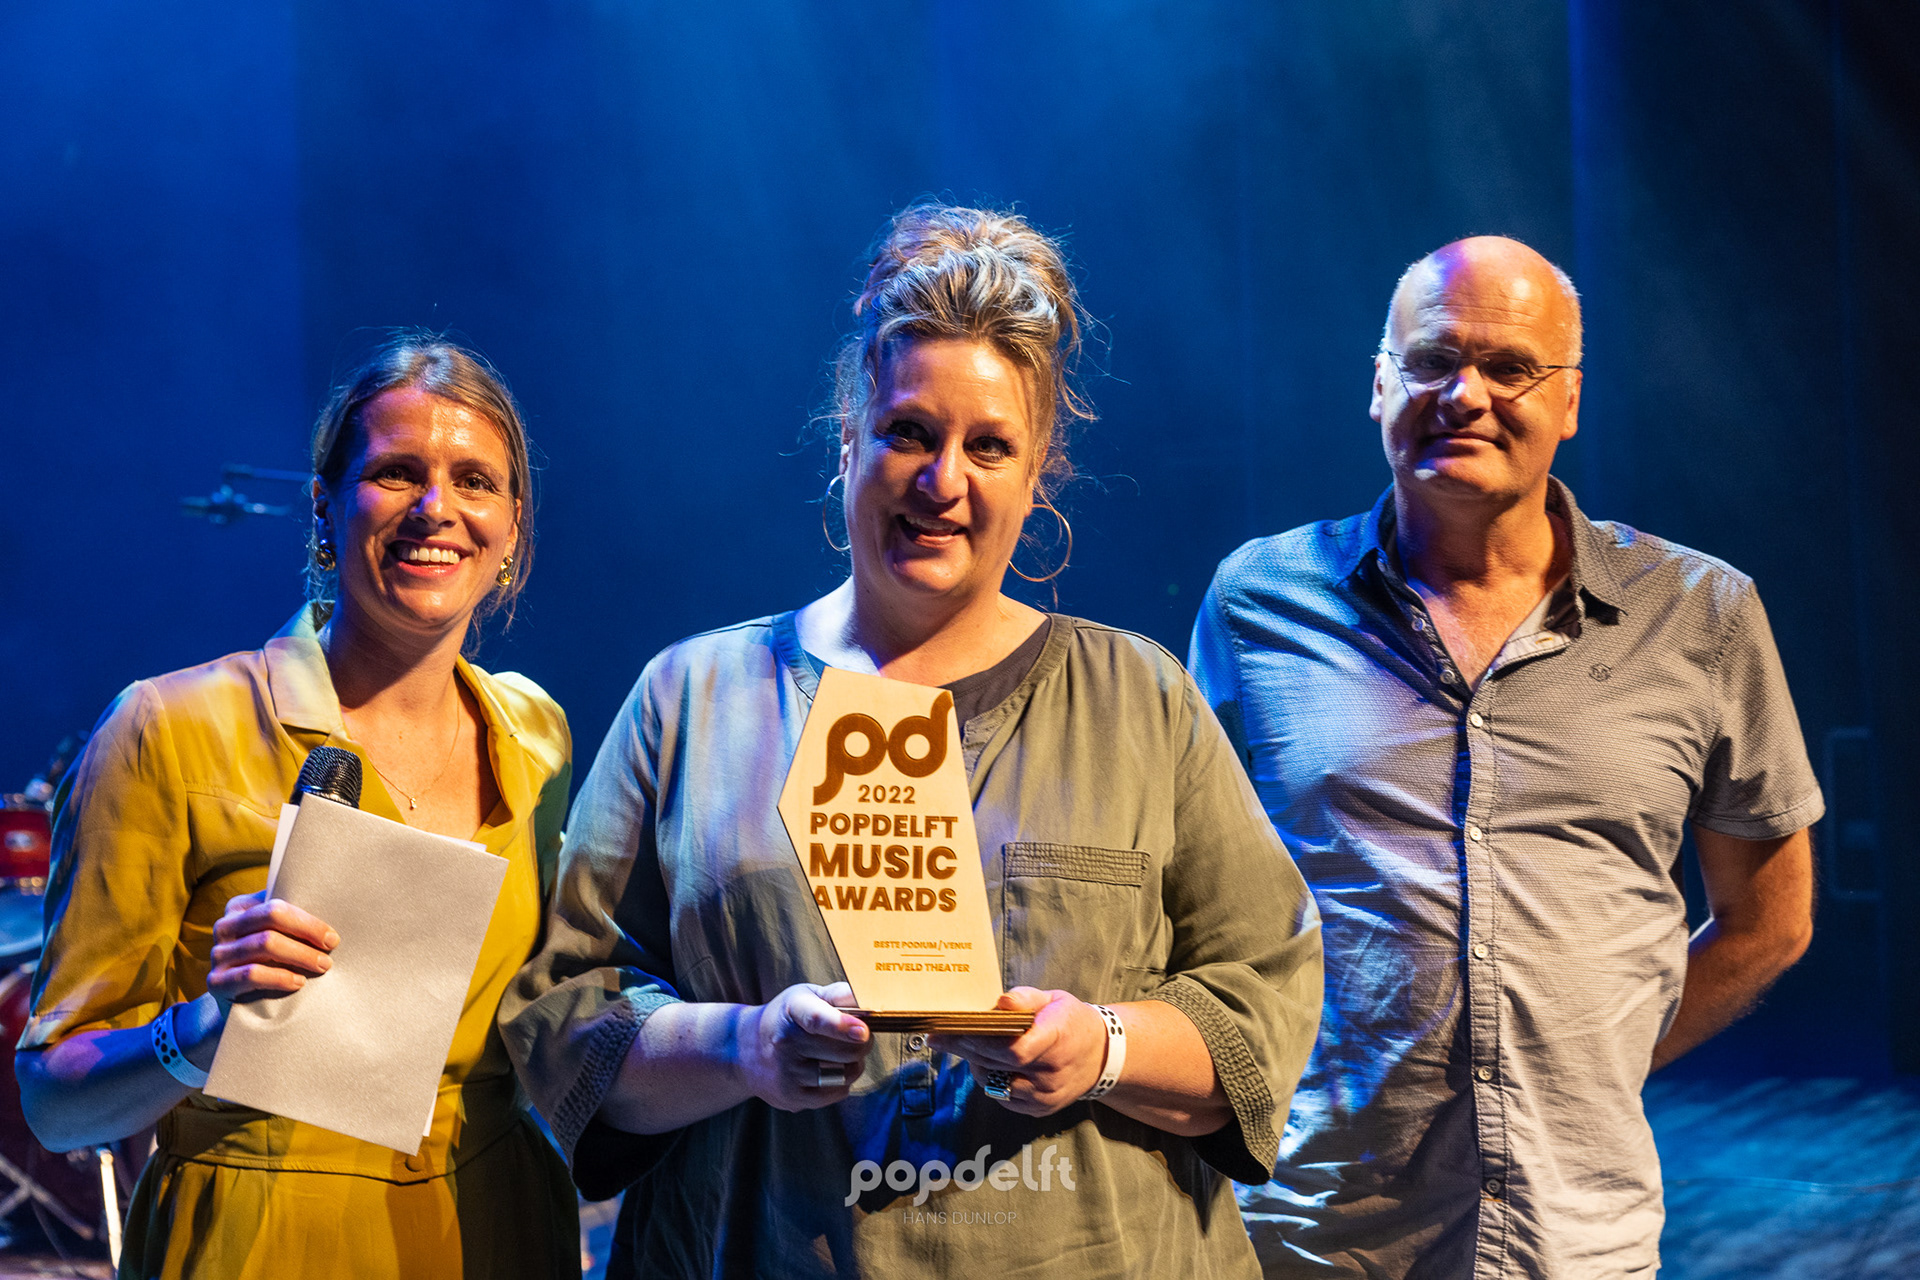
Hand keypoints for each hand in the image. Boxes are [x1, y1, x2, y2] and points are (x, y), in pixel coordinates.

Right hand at [207, 891, 338, 1014]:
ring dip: (300, 955)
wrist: (240, 1004)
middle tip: (331, 949)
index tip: (332, 936)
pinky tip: (298, 982)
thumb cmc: (270, 963)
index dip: (308, 920)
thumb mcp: (279, 937)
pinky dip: (280, 977)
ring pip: (265, 944)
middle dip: (307, 932)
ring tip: (322, 966)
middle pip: (272, 917)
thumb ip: (293, 922)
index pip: (277, 905)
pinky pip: (251, 974)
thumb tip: (333, 908)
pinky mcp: (216, 981)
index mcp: (240, 908)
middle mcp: (225, 926)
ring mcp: (218, 954)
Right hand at [740, 982, 871, 1112]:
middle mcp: (786, 1043)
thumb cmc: (786, 1018)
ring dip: (854, 1064)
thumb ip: (838, 995)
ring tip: (844, 1053)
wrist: (745, 1050)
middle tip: (860, 1036)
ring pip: (845, 1074)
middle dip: (863, 1043)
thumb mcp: (806, 996)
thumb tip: (869, 999)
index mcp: (792, 1010)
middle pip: (844, 1051)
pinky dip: (843, 1082)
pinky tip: (831, 1070)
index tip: (862, 1031)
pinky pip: (837, 1093)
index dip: (842, 1025)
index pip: (816, 1019)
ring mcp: (787, 1073)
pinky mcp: (792, 1097)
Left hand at [932, 987, 1107, 1115]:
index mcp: (1056, 1039)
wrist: (1100, 1057)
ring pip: (995, 1085)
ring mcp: (1046, 1095)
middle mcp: (1052, 1072)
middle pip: (997, 1064)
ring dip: (976, 1065)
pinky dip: (991, 1081)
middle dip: (965, 1048)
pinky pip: (1003, 1098)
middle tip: (941, 1036)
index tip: (952, 1030)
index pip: (1014, 1049)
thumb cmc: (1070, 1022)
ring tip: (967, 1047)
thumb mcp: (1052, 999)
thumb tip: (1000, 1003)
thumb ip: (1025, 998)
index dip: (980, 1041)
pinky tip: (988, 1064)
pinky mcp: (1040, 1110)